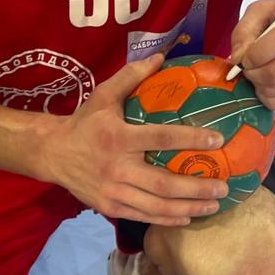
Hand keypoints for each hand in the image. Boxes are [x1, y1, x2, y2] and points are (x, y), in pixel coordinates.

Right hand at [38, 56, 227, 225]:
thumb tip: (161, 56)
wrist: (52, 153)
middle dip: (197, 188)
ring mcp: (113, 191)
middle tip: (223, 187)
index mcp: (118, 138)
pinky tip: (187, 216)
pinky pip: (143, 217)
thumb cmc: (84, 123)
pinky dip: (167, 219)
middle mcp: (117, 168)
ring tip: (213, 206)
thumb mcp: (103, 95)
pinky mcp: (109, 207)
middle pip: (164, 184)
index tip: (217, 140)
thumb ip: (131, 76)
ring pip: (157, 206)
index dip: (191, 139)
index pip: (161, 138)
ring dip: (188, 208)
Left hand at [230, 0, 274, 108]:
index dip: (256, 54)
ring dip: (257, 84)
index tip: (244, 58)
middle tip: (247, 68)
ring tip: (258, 72)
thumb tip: (238, 59)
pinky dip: (264, 96)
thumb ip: (244, 31)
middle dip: (253, 73)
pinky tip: (267, 83)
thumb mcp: (258, 14)